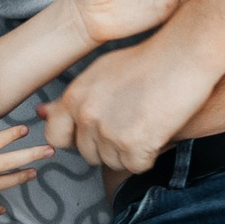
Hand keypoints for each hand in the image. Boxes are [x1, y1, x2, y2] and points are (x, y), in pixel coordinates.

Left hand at [41, 39, 224, 174]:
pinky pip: (136, 166)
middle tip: (132, 123)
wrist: (182, 56)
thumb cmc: (146, 61)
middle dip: (109, 146)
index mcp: (74, 96)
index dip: (74, 140)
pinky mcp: (134, 144)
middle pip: (89, 154)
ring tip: (146, 124)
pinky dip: (148, 156)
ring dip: (130, 152)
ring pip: (113, 162)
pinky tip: (157, 133)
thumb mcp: (99, 73)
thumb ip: (73, 99)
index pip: (55, 136)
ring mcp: (109, 132)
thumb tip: (42, 113)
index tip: (91, 134)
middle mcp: (86, 115)